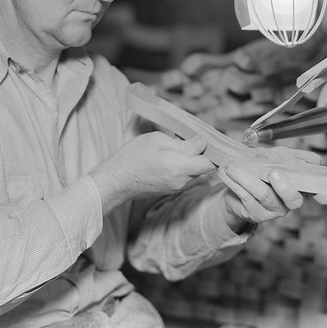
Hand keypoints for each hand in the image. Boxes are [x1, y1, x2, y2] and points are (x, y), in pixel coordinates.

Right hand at [91, 132, 215, 212]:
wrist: (115, 181)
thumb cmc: (133, 157)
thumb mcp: (158, 141)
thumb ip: (184, 144)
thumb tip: (203, 142)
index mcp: (180, 168)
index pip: (210, 163)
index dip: (212, 151)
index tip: (206, 139)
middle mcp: (182, 181)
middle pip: (203, 167)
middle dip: (200, 152)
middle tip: (188, 138)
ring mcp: (176, 187)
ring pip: (193, 171)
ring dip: (189, 158)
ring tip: (175, 145)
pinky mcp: (169, 189)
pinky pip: (183, 176)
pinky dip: (181, 165)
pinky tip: (168, 156)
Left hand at [216, 162, 326, 231]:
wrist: (236, 184)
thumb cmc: (261, 168)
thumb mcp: (279, 157)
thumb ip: (296, 157)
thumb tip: (315, 161)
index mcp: (299, 186)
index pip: (316, 191)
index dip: (321, 194)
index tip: (325, 198)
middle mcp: (289, 202)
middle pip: (293, 198)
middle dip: (284, 186)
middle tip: (273, 172)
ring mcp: (273, 210)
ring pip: (263, 195)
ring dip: (245, 178)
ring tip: (231, 166)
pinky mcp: (255, 214)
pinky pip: (244, 197)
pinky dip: (233, 182)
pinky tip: (224, 172)